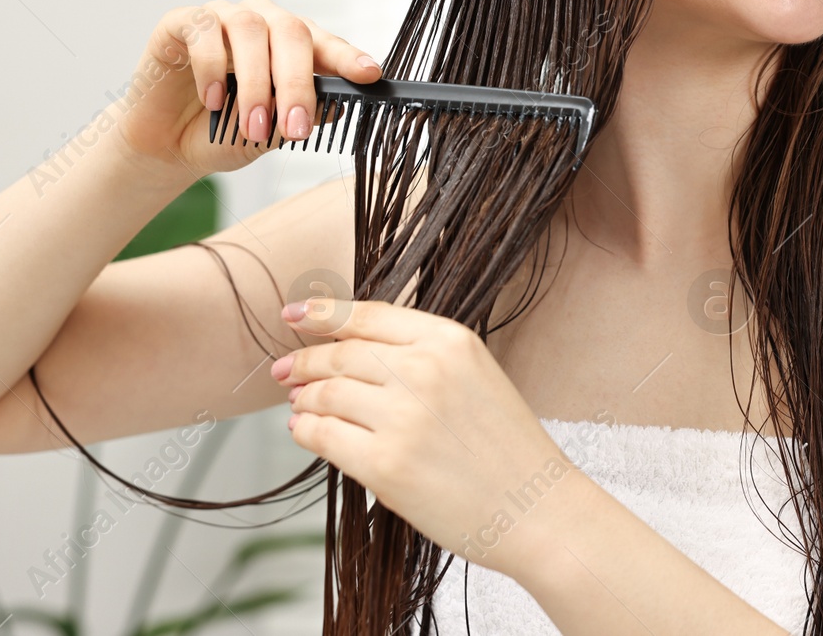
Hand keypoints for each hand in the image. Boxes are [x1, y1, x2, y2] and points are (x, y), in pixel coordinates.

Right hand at [113, 0, 381, 178]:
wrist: (167, 145)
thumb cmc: (224, 133)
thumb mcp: (271, 133)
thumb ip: (300, 116)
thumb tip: (338, 105)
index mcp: (291, 44)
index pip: (325, 43)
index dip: (347, 56)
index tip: (369, 74)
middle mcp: (262, 23)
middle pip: (291, 32)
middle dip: (296, 84)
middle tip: (295, 128)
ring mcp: (222, 18)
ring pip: (249, 29)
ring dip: (255, 82)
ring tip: (253, 124)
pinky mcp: (181, 22)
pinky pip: (203, 29)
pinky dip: (211, 67)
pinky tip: (213, 100)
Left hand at [272, 298, 579, 580]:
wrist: (537, 509)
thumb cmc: (507, 449)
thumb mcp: (476, 376)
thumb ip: (423, 355)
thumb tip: (351, 350)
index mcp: (450, 341)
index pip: (368, 315)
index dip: (323, 313)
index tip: (294, 314)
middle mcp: (425, 370)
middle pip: (341, 353)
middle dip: (305, 360)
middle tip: (285, 370)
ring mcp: (403, 417)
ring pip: (327, 393)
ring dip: (303, 397)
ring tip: (297, 403)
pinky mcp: (386, 465)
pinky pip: (325, 436)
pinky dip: (305, 430)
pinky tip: (302, 430)